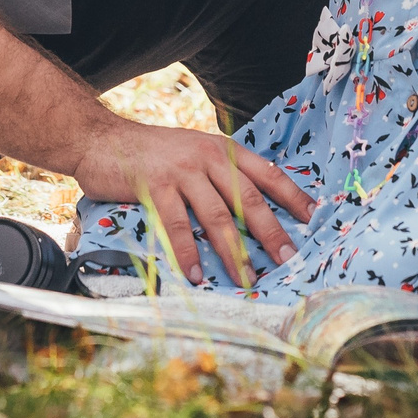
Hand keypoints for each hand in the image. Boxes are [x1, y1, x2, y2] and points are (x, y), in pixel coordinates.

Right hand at [71, 116, 316, 285]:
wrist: (102, 138)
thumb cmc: (152, 153)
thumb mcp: (193, 153)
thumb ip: (219, 175)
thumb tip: (249, 211)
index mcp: (223, 150)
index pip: (267, 173)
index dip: (293, 196)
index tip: (315, 218)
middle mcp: (208, 157)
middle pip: (248, 199)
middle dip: (271, 232)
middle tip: (289, 258)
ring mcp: (182, 171)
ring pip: (216, 216)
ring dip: (233, 251)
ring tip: (247, 279)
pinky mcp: (155, 186)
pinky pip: (177, 224)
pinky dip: (187, 252)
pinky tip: (195, 273)